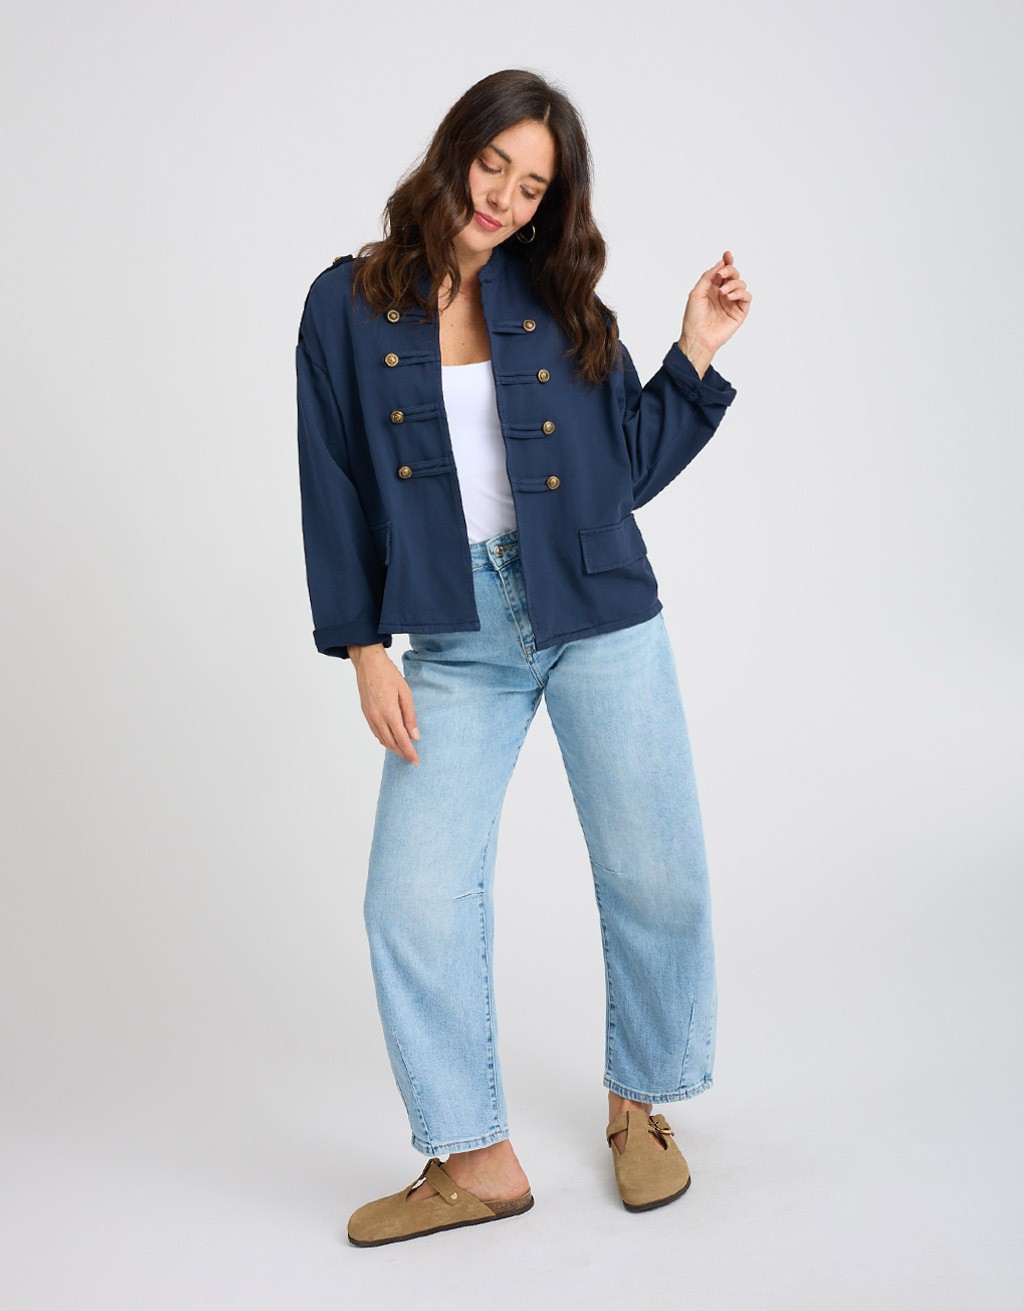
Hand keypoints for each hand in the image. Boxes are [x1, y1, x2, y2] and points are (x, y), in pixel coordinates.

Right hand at [349, 646, 420, 764]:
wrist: (368, 663)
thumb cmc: (388, 674)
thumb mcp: (405, 692)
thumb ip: (410, 716)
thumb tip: (415, 735)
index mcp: (389, 712)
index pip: (401, 739)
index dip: (409, 752)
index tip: (416, 761)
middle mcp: (377, 717)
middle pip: (391, 743)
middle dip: (402, 753)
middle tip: (412, 760)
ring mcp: (370, 716)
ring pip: (382, 739)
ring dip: (393, 748)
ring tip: (403, 752)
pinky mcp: (366, 713)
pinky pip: (375, 732)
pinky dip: (384, 740)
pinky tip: (390, 741)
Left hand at [678, 250, 751, 358]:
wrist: (698, 337)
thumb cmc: (694, 318)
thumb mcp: (696, 293)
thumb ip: (708, 277)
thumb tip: (720, 264)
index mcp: (712, 288)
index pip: (723, 271)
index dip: (727, 261)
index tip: (727, 255)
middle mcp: (723, 293)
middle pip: (734, 274)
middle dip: (730, 270)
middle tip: (722, 274)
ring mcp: (732, 302)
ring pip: (741, 284)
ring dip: (733, 284)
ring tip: (723, 293)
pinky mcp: (739, 312)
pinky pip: (747, 297)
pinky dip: (740, 293)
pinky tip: (730, 297)